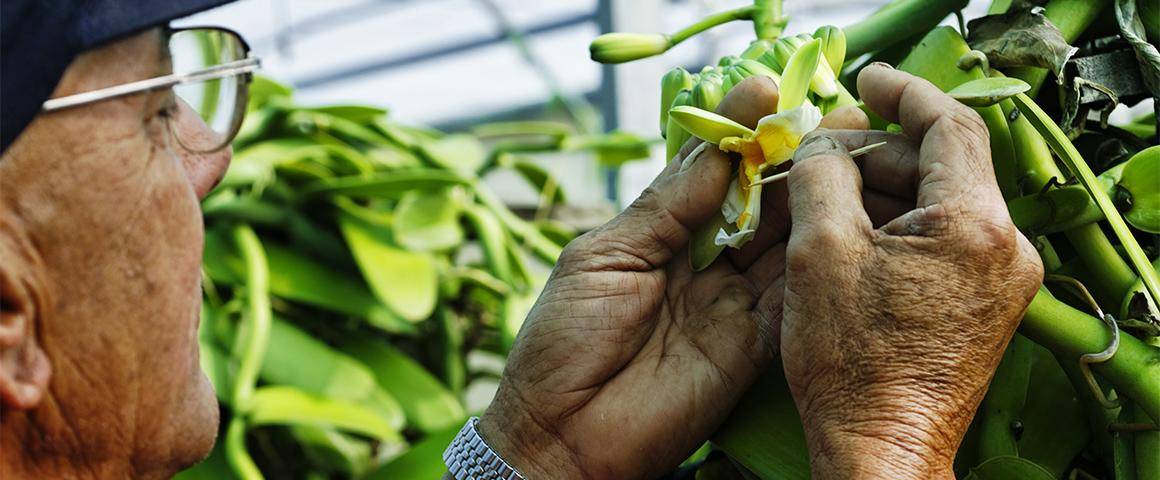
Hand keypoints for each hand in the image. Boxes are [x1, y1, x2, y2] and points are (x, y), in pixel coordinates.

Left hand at [477, 77, 870, 478]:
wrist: (561, 436)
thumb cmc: (563, 341)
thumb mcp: (605, 256)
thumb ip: (665, 207)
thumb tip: (717, 148)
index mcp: (660, 235)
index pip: (711, 174)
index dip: (739, 134)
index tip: (767, 90)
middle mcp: (703, 264)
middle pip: (758, 204)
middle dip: (791, 159)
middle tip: (829, 116)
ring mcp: (732, 304)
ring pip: (785, 243)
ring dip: (814, 202)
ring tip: (846, 155)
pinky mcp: (754, 348)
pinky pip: (794, 300)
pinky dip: (818, 264)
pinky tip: (842, 222)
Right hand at [779, 64, 1042, 477]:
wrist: (881, 447)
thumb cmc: (852, 362)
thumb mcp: (820, 250)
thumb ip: (822, 175)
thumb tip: (823, 145)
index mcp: (975, 226)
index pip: (951, 126)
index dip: (904, 94)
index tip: (867, 81)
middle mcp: (1006, 249)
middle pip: (940, 165)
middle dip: (877, 150)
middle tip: (818, 151)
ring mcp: (999, 280)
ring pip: (937, 204)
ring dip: (882, 189)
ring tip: (821, 194)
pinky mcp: (982, 305)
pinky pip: (941, 241)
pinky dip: (896, 226)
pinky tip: (848, 232)